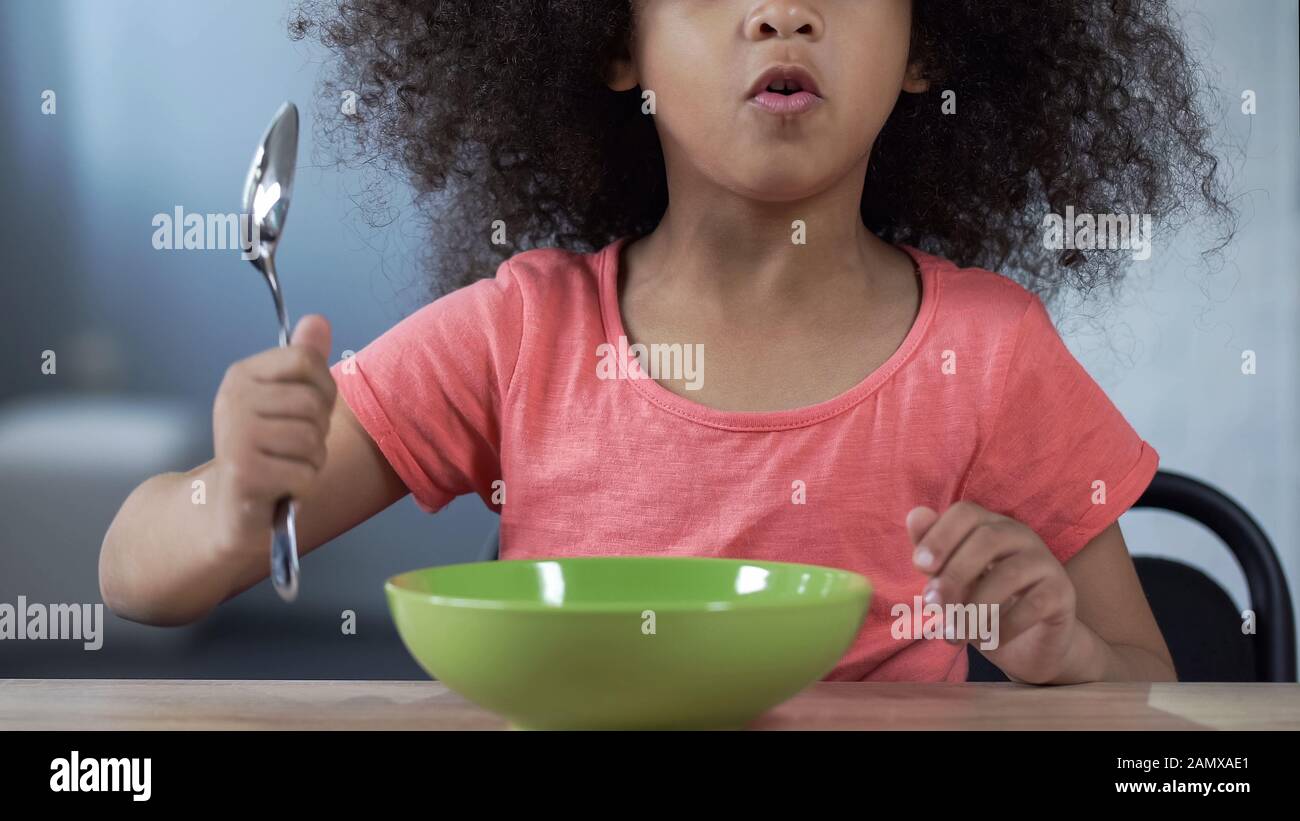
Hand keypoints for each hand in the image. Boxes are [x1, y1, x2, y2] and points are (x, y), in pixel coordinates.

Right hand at [212, 315, 335, 554]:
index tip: (305, 410)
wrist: (230, 507)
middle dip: (317, 431)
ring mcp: (235, 436)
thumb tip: (318, 320)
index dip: (322, 389)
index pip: (307, 360)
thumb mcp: (285, 400)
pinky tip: (280, 486)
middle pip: (314, 403)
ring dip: (310, 461)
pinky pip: (304, 473)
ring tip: (285, 465)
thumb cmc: (267, 450)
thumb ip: (303, 361)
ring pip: (312, 440)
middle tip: (291, 447)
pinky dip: (301, 485)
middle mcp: (233, 399)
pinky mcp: (244, 474)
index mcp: (243, 375)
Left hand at [905, 501, 1079, 683]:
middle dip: (954, 573)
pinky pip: (1033, 605)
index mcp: (989, 525)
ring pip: (1009, 574)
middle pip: (987, 540)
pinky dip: (1003, 626)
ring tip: (953, 634)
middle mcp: (1020, 536)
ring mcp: (1045, 562)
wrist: (1028, 645)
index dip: (940, 536)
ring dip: (974, 608)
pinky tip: (987, 641)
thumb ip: (934, 551)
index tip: (919, 567)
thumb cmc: (983, 603)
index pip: (966, 513)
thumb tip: (915, 515)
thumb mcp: (952, 580)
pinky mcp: (1062, 593)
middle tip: (932, 605)